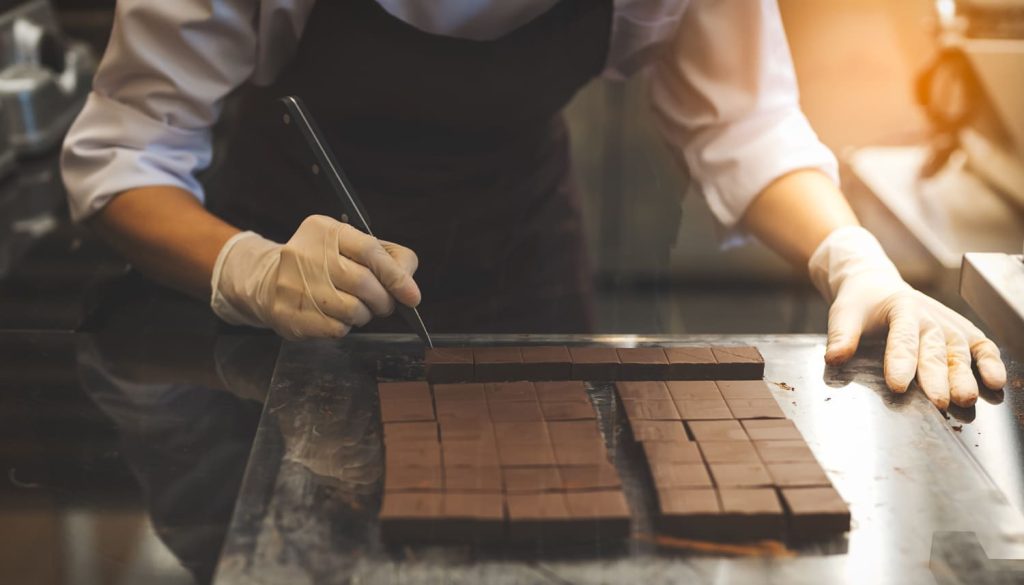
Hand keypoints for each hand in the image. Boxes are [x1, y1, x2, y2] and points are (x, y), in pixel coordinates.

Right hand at [210, 215, 419, 339]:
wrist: (269, 281)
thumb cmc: (324, 264)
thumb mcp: (352, 247)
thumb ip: (388, 258)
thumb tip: (409, 289)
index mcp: (324, 230)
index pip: (369, 250)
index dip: (395, 276)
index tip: (412, 296)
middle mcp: (304, 254)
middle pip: (364, 283)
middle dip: (383, 300)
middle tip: (384, 304)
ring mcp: (293, 285)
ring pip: (352, 310)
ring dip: (365, 314)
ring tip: (357, 308)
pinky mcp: (288, 314)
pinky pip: (336, 328)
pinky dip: (345, 326)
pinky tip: (336, 316)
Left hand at [809, 227, 1005, 408]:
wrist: (877, 286)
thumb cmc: (861, 304)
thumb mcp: (844, 314)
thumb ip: (841, 336)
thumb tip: (834, 358)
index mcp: (901, 308)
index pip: (902, 336)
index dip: (900, 361)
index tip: (897, 386)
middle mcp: (930, 316)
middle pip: (934, 349)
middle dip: (936, 377)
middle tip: (938, 402)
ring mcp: (950, 325)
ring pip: (959, 351)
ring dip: (965, 376)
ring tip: (966, 399)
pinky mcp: (963, 333)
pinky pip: (981, 347)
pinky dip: (991, 362)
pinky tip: (995, 382)